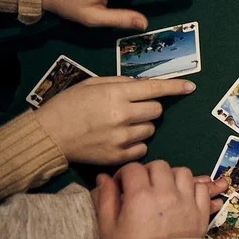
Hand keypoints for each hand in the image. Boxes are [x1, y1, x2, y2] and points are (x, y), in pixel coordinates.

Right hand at [34, 76, 196, 164]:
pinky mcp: (118, 156)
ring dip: (141, 126)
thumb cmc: (68, 105)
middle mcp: (122, 115)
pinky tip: (120, 140)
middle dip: (149, 108)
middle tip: (133, 109)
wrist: (48, 135)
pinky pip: (142, 148)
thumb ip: (120, 83)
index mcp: (115, 94)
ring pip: (150, 129)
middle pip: (157, 111)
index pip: (155, 88)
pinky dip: (136, 144)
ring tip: (120, 126)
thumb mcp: (92, 84)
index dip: (175, 87)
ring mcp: (121, 137)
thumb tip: (145, 84)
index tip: (190, 87)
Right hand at [94, 160, 227, 238]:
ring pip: (183, 172)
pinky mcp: (201, 211)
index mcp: (140, 196)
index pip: (134, 168)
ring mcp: (187, 201)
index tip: (122, 183)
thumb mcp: (108, 228)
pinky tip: (182, 195)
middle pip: (160, 166)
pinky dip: (193, 187)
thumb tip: (103, 177)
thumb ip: (106, 199)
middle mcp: (166, 194)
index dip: (125, 173)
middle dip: (148, 171)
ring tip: (164, 188)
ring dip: (172, 176)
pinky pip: (201, 188)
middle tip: (143, 185)